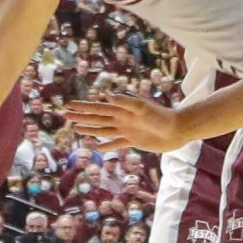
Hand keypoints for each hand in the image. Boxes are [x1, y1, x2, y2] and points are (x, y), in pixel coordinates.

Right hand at [67, 91, 182, 153]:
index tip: (68, 105)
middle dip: (81, 116)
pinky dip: (105, 145)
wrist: (177, 129)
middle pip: (96, 118)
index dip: (82, 107)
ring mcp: (126, 130)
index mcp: (121, 110)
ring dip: (89, 129)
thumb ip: (125, 102)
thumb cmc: (161, 117)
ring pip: (102, 130)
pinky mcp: (132, 140)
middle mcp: (121, 119)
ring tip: (76, 129)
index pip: (97, 108)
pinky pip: (115, 143)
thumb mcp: (142, 108)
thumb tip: (107, 95)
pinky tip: (97, 147)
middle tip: (65, 114)